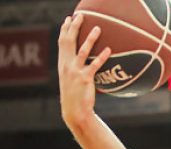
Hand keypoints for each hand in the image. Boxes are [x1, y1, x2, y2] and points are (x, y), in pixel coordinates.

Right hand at [57, 14, 111, 129]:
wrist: (74, 111)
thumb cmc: (75, 95)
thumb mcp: (71, 79)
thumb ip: (75, 67)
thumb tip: (84, 59)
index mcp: (63, 64)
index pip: (62, 43)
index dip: (64, 30)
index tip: (68, 19)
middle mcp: (66, 66)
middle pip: (69, 42)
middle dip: (74, 27)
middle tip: (80, 16)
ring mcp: (75, 72)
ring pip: (82, 51)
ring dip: (90, 39)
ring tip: (98, 28)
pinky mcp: (85, 79)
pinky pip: (94, 65)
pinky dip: (101, 57)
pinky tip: (108, 50)